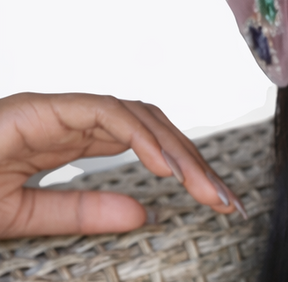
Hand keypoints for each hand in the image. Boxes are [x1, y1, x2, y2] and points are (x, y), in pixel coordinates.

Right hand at [0, 92, 246, 237]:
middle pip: (152, 127)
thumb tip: (142, 210)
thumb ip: (81, 210)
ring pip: (137, 116)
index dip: (185, 167)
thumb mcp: (24, 215)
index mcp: (70, 139)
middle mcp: (70, 119)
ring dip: (176, 150)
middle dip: (193, 160)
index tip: (217, 200)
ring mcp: (57, 110)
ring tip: (204, 188)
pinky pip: (104, 114)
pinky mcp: (41, 108)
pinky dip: (138, 137)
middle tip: (225, 199)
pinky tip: (163, 167)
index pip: (145, 143)